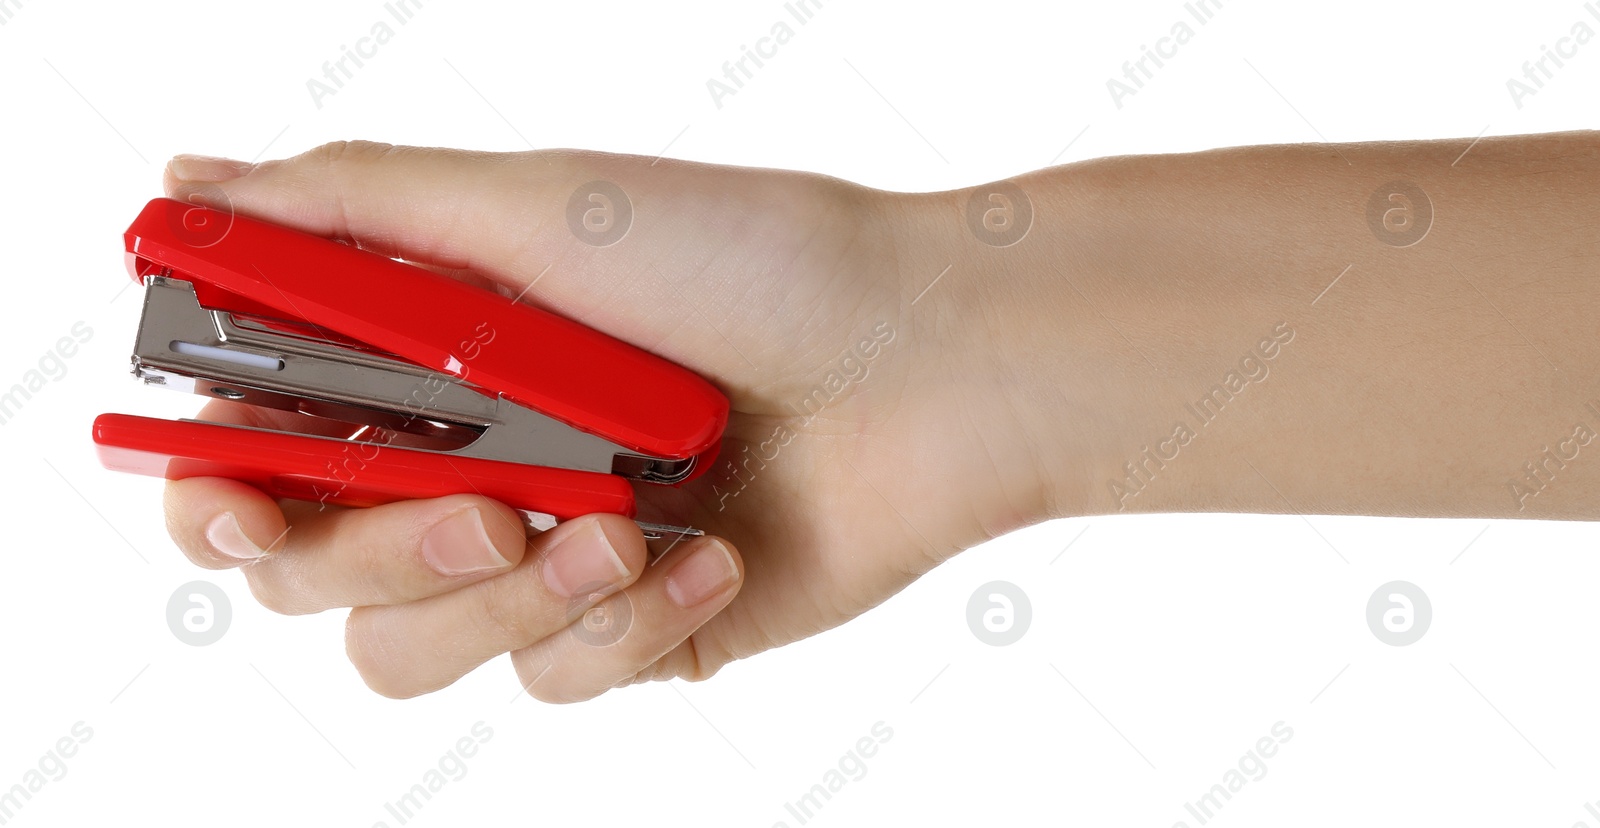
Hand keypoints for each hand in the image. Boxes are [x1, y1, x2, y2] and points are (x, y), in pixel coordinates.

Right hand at [158, 142, 1051, 700]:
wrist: (937, 363)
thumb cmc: (756, 262)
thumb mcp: (543, 206)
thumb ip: (352, 209)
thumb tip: (187, 192)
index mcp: (430, 354)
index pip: (254, 446)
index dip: (216, 489)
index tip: (238, 498)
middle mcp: (473, 455)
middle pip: (315, 573)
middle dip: (386, 550)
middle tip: (489, 504)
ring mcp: (553, 552)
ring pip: (418, 650)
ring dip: (509, 595)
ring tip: (622, 527)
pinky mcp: (636, 627)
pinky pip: (559, 676)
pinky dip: (630, 619)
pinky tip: (713, 555)